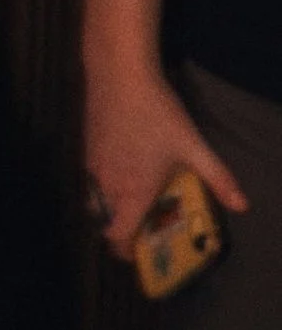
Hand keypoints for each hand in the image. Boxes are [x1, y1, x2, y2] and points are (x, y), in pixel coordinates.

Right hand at [84, 64, 247, 255]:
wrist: (120, 77)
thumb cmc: (158, 114)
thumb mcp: (194, 146)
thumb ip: (218, 178)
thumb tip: (243, 206)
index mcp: (133, 191)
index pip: (118, 235)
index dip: (125, 251)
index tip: (137, 253)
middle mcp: (108, 185)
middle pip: (104, 221)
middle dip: (119, 228)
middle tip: (140, 222)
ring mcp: (93, 167)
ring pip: (95, 200)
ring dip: (109, 206)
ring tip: (130, 196)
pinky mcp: (86, 149)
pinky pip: (91, 179)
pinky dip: (102, 184)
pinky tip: (122, 164)